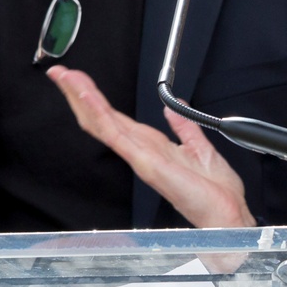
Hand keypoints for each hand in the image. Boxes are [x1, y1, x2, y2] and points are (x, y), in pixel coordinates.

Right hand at [47, 65, 253, 228]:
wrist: (226, 214)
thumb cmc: (216, 193)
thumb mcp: (201, 149)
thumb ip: (184, 126)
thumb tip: (173, 108)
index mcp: (153, 146)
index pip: (116, 117)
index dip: (96, 98)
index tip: (80, 80)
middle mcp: (141, 151)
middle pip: (102, 117)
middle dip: (79, 94)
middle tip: (60, 73)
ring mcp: (139, 157)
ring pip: (103, 123)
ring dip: (82, 99)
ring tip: (65, 78)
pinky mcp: (144, 163)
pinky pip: (117, 135)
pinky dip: (99, 114)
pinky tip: (87, 99)